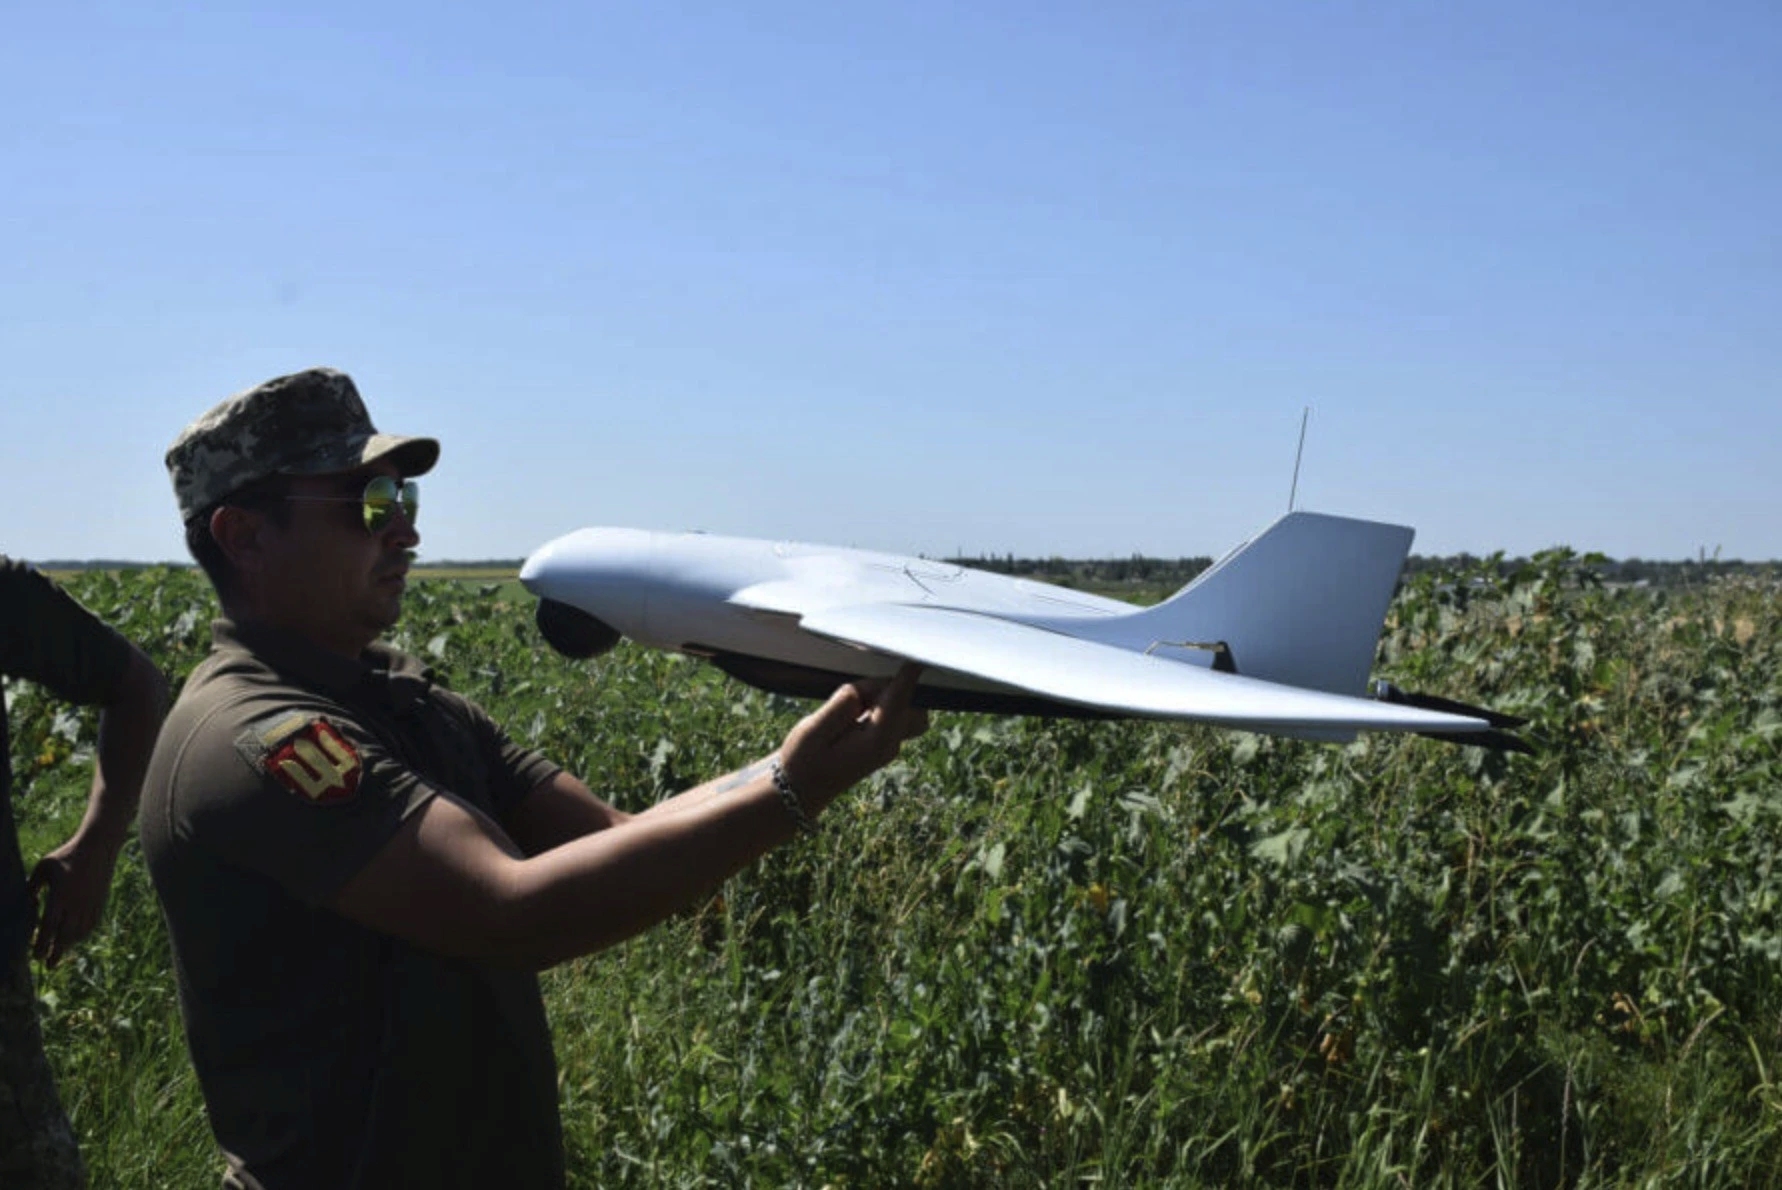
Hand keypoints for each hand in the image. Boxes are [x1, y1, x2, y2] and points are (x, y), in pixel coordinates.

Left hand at [27, 832, 121, 967]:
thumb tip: (25, 905)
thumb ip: (32, 887)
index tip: (35, 956)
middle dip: (56, 953)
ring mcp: (90, 903)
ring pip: (80, 932)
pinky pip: (91, 924)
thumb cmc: (66, 855)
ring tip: (59, 954)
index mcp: (60, 895)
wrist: (98, 847)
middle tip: (48, 966)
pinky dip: (82, 935)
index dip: (42, 943)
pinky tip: (75, 939)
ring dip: (69, 945)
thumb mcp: (43, 867)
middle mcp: (76, 903)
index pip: (49, 926)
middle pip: (66, 935)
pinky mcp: (99, 902)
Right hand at [778, 664, 929, 812]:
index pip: (898, 702)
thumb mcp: (812, 731)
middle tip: (854, 696)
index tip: (915, 661)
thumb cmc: (802, 762)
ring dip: (883, 697)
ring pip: (903, 709)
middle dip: (891, 689)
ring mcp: (887, 746)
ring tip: (846, 709)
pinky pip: (891, 715)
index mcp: (876, 741)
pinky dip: (878, 704)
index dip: (905, 679)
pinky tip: (850, 713)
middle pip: (911, 706)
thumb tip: (862, 691)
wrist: (800, 792)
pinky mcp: (881, 743)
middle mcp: (889, 744)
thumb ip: (840, 707)